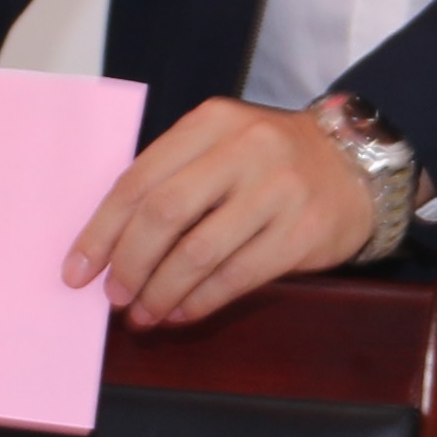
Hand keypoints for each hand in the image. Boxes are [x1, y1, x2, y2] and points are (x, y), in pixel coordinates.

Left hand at [67, 98, 370, 329]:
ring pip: (199, 252)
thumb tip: (111, 244)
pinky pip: (237, 276)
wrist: (357, 166)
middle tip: (113, 297)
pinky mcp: (302, 233)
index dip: (102, 230)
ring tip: (143, 313)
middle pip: (164, 214)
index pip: (139, 179)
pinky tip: (181, 313)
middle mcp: (245, 149)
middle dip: (129, 263)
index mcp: (211, 122)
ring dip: (161, 291)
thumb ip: (173, 178)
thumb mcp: (222, 145)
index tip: (78, 269)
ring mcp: (278, 191)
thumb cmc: (272, 162)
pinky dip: (200, 302)